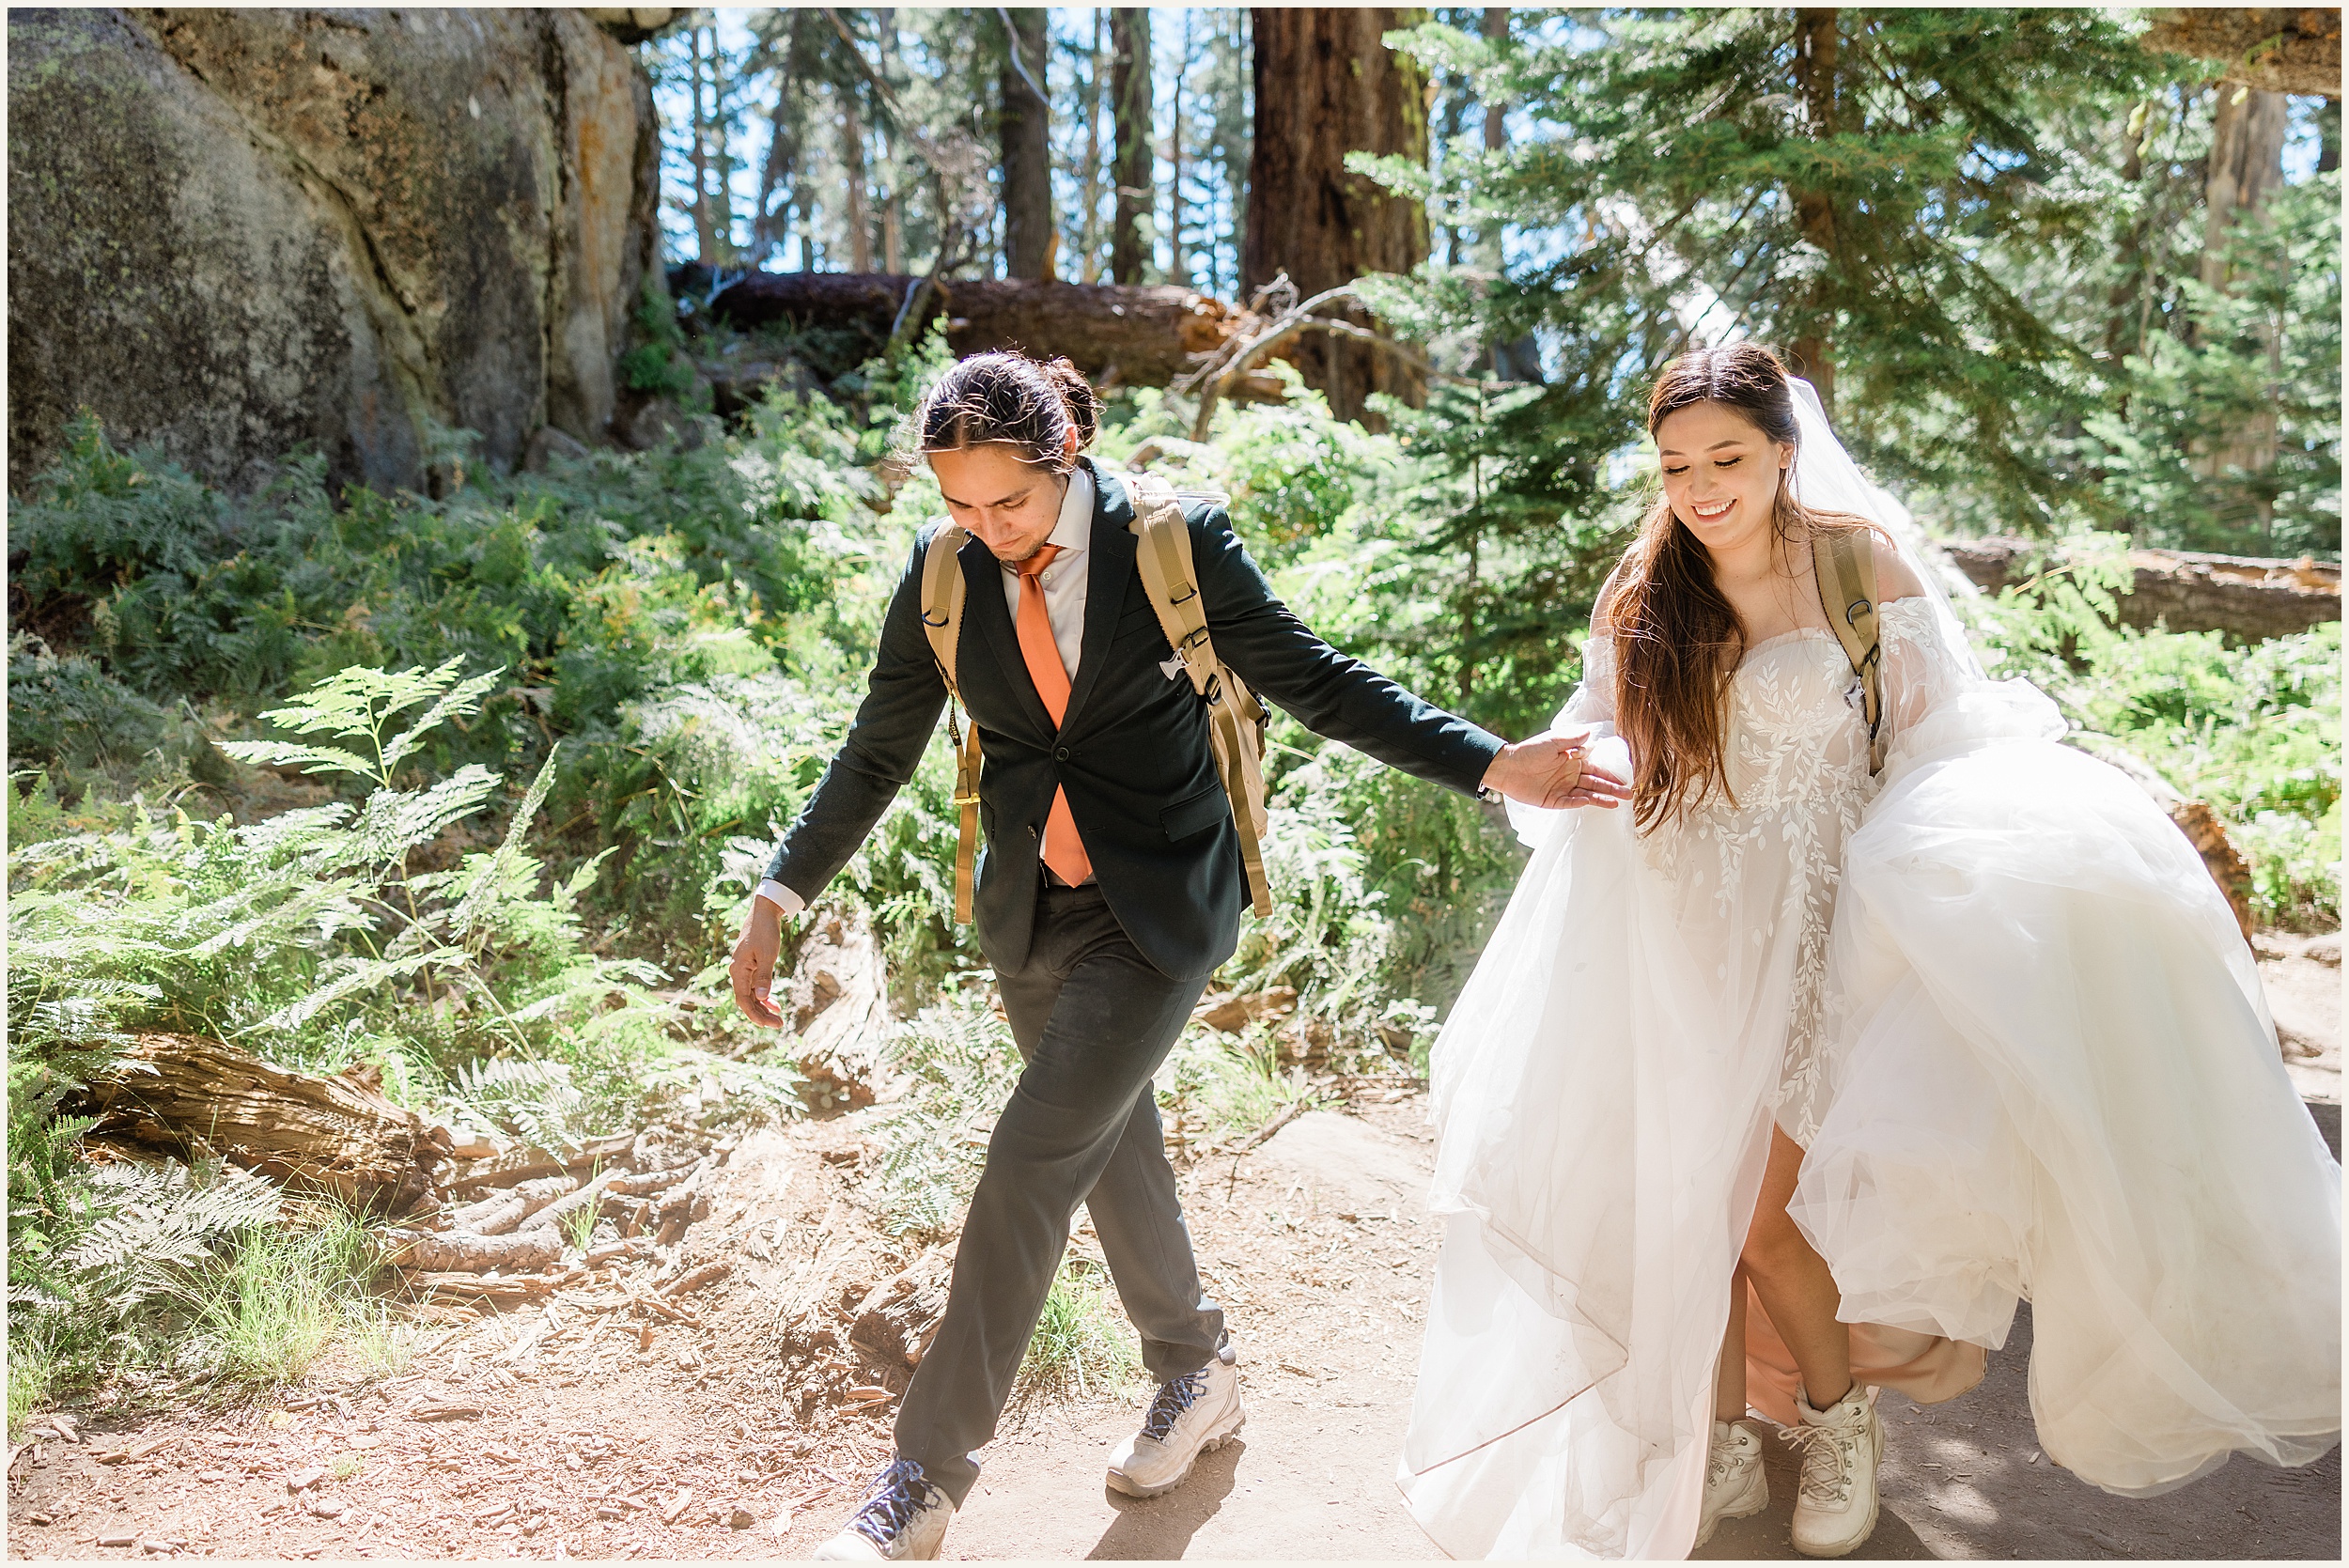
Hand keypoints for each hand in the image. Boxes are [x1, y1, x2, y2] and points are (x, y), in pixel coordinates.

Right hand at [730, 900, 785, 1026]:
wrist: (764, 912)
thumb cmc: (765, 932)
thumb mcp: (767, 955)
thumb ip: (764, 977)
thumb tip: (763, 998)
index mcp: (738, 970)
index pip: (743, 1000)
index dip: (755, 1015)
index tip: (769, 1025)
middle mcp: (738, 972)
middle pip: (747, 1001)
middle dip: (761, 1014)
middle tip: (779, 1024)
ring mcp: (744, 970)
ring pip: (752, 995)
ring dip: (764, 1007)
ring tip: (778, 1018)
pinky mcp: (751, 966)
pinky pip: (755, 987)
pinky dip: (765, 996)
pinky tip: (775, 1004)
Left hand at [1480, 727, 1632, 809]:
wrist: (1507, 767)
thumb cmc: (1529, 751)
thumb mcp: (1552, 741)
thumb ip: (1571, 739)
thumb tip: (1590, 734)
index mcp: (1573, 761)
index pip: (1596, 769)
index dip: (1610, 774)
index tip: (1625, 779)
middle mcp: (1570, 776)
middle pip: (1595, 783)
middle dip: (1612, 789)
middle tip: (1629, 795)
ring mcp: (1562, 789)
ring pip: (1586, 794)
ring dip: (1601, 798)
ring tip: (1617, 803)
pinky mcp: (1552, 800)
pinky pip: (1568, 802)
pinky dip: (1579, 802)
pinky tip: (1589, 802)